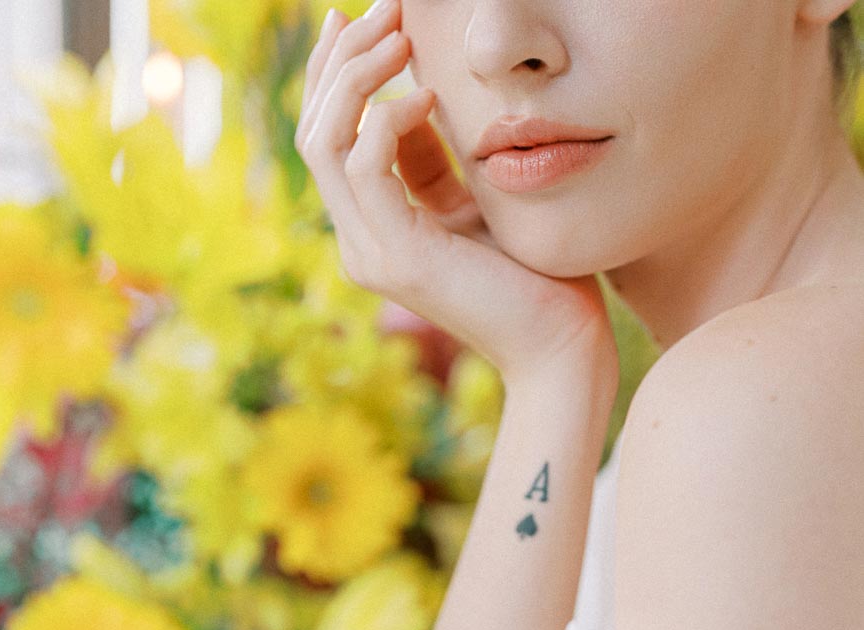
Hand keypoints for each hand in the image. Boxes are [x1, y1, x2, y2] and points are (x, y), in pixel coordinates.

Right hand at [294, 0, 619, 393]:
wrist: (562, 348)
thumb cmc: (538, 276)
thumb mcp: (476, 199)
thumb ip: (434, 158)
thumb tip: (412, 94)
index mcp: (375, 228)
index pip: (330, 137)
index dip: (339, 70)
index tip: (371, 13)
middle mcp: (361, 242)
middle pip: (315, 130)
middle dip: (343, 58)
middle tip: (387, 6)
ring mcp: (373, 254)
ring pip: (324, 142)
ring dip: (356, 75)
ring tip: (400, 34)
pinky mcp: (399, 259)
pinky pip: (364, 166)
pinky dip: (388, 118)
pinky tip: (427, 94)